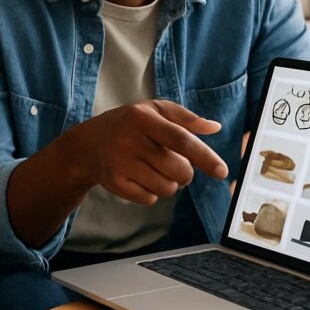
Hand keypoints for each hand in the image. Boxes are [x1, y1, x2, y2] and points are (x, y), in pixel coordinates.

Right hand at [69, 100, 226, 205]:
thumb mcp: (152, 110)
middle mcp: (129, 140)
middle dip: (185, 172)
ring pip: (167, 188)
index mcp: (142, 117)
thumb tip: (215, 127)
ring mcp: (120, 163)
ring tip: (154, 169)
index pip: (180, 139)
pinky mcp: (114, 183)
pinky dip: (151, 192)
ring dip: (169, 183)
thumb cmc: (128, 124)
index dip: (204, 156)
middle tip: (173, 163)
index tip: (222, 171)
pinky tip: (139, 177)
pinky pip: (149, 199)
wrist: (86, 145)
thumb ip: (184, 118)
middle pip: (179, 170)